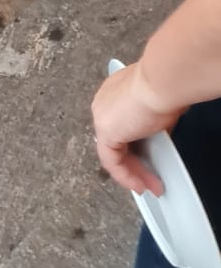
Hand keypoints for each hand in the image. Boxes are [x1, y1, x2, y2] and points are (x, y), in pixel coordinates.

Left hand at [91, 60, 183, 193]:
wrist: (162, 81)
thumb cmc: (166, 86)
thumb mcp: (159, 108)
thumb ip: (153, 123)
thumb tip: (159, 138)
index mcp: (115, 91)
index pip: (121, 124)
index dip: (135, 145)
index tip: (150, 157)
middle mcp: (104, 102)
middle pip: (116, 141)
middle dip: (136, 163)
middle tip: (151, 179)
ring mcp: (102, 116)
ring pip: (114, 153)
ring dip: (134, 173)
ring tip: (150, 186)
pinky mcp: (105, 130)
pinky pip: (111, 161)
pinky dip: (126, 176)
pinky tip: (139, 185)